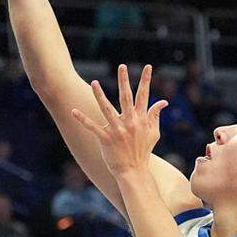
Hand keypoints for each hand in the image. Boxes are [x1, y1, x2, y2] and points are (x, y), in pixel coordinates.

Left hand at [70, 64, 166, 180]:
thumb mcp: (154, 133)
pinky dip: (83, 119)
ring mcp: (117, 131)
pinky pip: (92, 127)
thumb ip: (156, 115)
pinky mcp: (106, 139)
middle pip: (126, 98)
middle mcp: (129, 123)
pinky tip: (73, 111)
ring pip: (107, 109)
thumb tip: (163, 101)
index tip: (148, 67)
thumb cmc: (143, 150)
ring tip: (94, 82)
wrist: (134, 170)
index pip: (144, 96)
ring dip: (99, 95)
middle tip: (122, 66)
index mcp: (141, 120)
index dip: (146, 81)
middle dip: (124, 81)